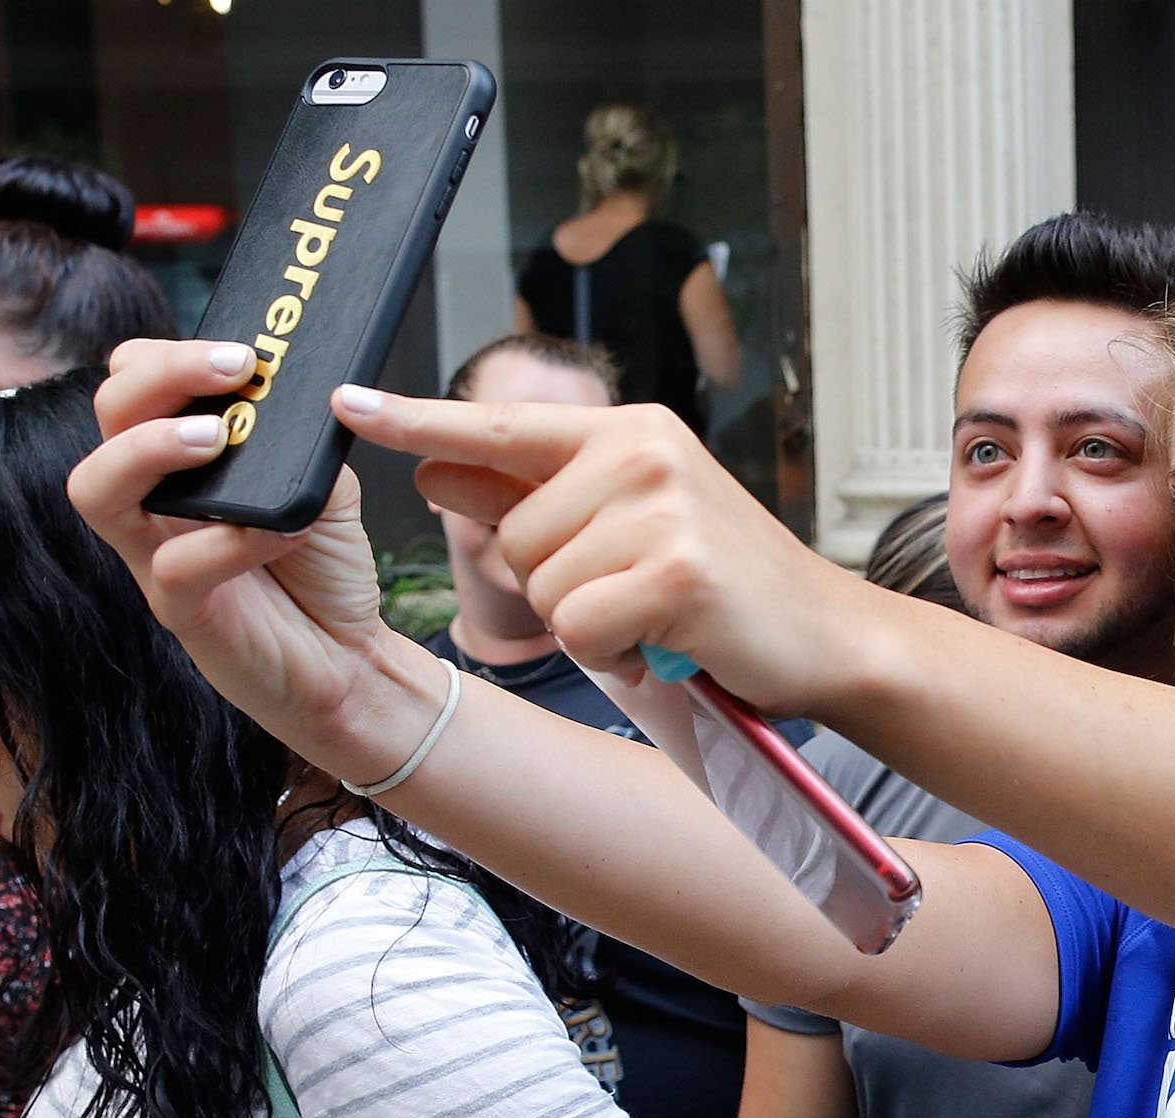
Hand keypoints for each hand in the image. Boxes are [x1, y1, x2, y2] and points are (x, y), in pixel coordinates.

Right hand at [67, 340, 439, 780]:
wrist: (351, 660)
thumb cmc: (324, 571)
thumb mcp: (325, 487)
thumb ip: (300, 444)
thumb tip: (298, 397)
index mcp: (183, 464)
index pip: (133, 387)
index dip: (168, 357)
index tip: (242, 350)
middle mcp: (155, 504)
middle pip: (107, 418)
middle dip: (160, 377)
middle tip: (233, 366)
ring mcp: (156, 558)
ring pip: (98, 489)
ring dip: (152, 448)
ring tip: (216, 437)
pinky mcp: (181, 612)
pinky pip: (174, 567)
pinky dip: (228, 541)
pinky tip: (281, 531)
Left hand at [338, 387, 869, 716]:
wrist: (829, 636)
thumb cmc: (726, 588)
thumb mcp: (627, 528)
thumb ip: (531, 497)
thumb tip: (433, 468)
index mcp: (629, 432)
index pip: (502, 423)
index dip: (418, 420)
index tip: (345, 404)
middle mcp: (644, 453)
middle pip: (514, 535)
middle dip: (559, 585)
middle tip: (635, 595)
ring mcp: (663, 509)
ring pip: (543, 585)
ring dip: (590, 625)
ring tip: (656, 619)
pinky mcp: (677, 573)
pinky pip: (579, 627)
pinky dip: (614, 655)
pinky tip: (665, 644)